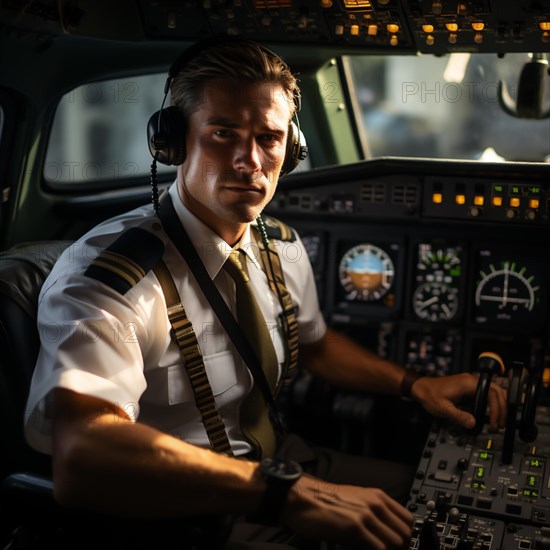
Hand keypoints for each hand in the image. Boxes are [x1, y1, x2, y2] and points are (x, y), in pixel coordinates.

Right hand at [283, 475, 412, 548]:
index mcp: (378, 496)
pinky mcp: (355, 528)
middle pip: (404, 534)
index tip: (403, 547)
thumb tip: (387, 531)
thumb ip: (374, 511)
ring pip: (395, 543)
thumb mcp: (356, 499)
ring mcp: (366, 515)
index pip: (408, 520)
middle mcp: (375, 503)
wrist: (303, 498)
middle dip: (401, 548)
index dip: (408, 537)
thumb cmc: (325, 500)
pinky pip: (379, 549)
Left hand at [411, 373, 506, 430]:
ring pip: (494, 392)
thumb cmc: (429, 394)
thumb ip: (458, 416)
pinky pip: (486, 395)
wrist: (421, 388)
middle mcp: (472, 381)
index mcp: (468, 383)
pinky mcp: (469, 389)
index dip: (497, 408)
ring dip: (500, 406)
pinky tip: (492, 416)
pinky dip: (492, 405)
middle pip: (498, 391)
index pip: (492, 392)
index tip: (495, 422)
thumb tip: (473, 423)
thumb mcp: (443, 408)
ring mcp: (471, 384)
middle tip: (502, 425)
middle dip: (503, 408)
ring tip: (499, 422)